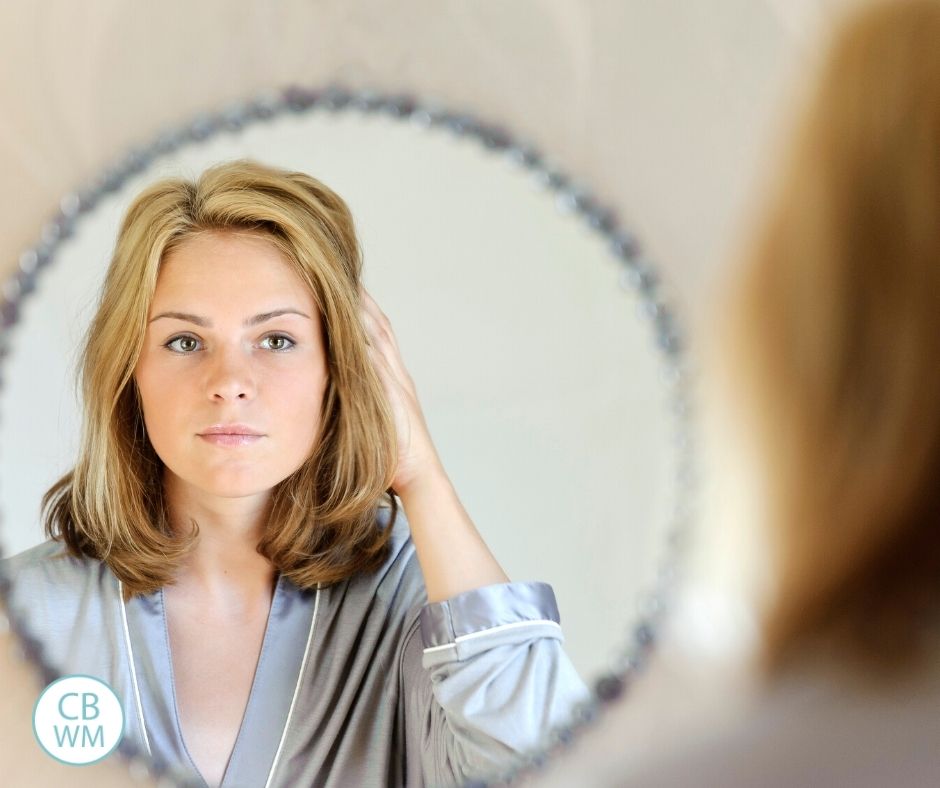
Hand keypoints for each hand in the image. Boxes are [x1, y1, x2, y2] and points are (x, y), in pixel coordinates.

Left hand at [359, 284, 440, 496]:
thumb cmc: (392, 458)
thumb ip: (357, 405)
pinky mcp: (393, 394)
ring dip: (364, 310)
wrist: (419, 476)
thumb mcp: (370, 424)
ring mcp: (397, 382)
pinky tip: (352, 320)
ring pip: (381, 336)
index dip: (361, 309)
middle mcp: (396, 375)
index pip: (376, 335)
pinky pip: (378, 358)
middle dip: (362, 299)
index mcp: (391, 380)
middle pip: (380, 326)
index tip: (343, 286)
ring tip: (346, 284)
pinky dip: (367, 336)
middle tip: (342, 271)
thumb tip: (332, 395)